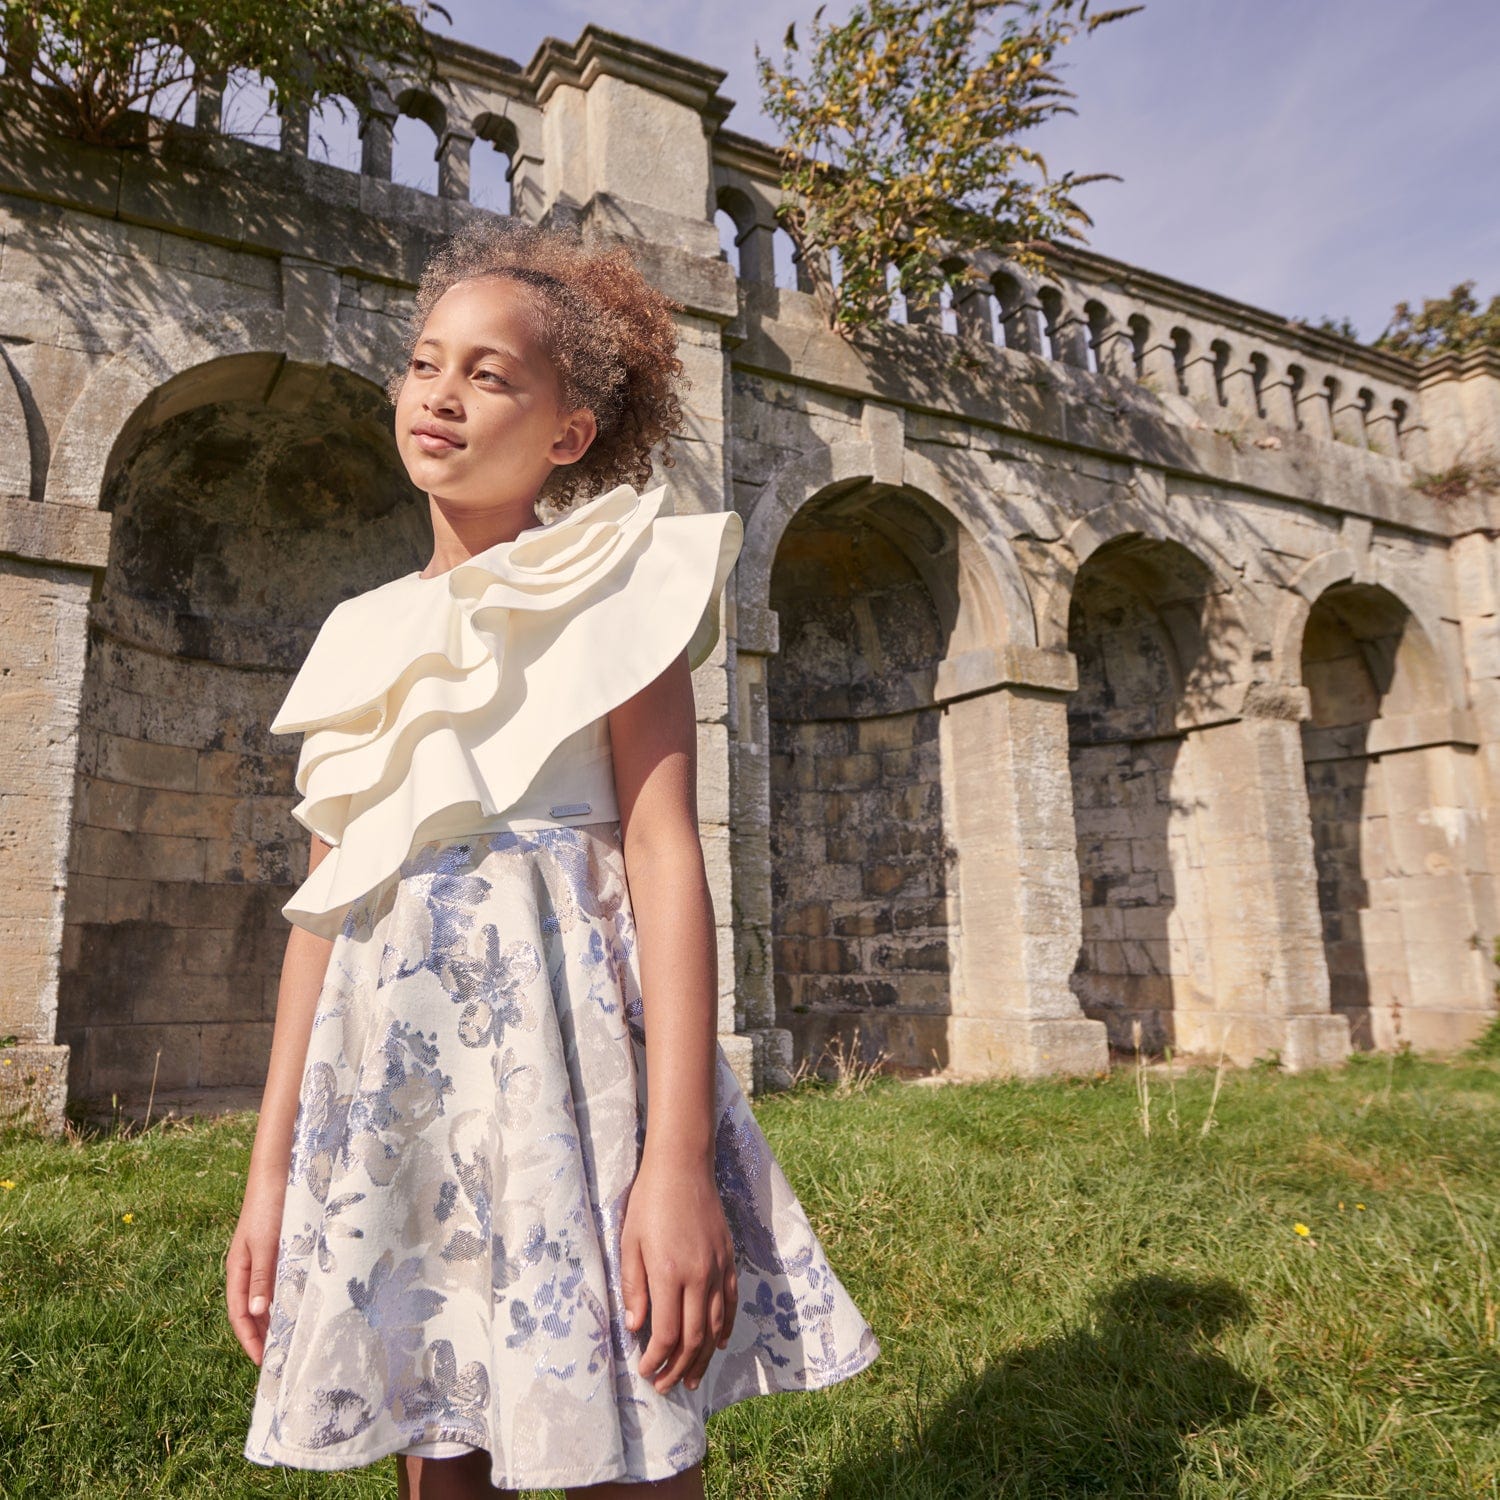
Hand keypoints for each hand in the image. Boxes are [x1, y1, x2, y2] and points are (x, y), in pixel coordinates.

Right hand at [225, 1170, 285, 1365]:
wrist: (278, 1174)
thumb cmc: (269, 1207)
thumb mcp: (265, 1244)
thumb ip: (262, 1277)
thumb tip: (257, 1314)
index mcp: (237, 1269)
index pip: (239, 1313)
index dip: (248, 1339)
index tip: (261, 1361)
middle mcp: (247, 1268)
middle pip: (251, 1311)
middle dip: (260, 1335)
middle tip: (276, 1360)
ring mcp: (262, 1260)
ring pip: (265, 1299)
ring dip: (272, 1320)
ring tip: (286, 1342)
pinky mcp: (277, 1251)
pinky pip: (278, 1284)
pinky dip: (284, 1300)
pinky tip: (296, 1309)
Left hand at [620, 1153, 737, 1394]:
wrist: (683, 1166)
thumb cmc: (649, 1201)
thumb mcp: (630, 1242)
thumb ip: (634, 1286)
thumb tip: (635, 1327)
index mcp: (669, 1272)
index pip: (667, 1332)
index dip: (656, 1359)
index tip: (645, 1371)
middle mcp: (698, 1275)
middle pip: (693, 1337)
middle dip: (678, 1367)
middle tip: (665, 1386)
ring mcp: (717, 1268)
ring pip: (715, 1326)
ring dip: (703, 1357)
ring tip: (690, 1378)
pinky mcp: (728, 1258)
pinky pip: (730, 1302)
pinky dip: (725, 1328)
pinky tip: (718, 1343)